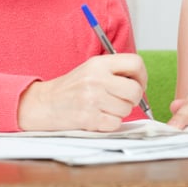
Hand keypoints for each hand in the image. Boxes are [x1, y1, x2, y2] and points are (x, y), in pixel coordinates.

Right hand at [18, 53, 146, 131]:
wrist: (45, 103)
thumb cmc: (72, 88)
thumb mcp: (92, 68)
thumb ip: (115, 70)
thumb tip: (141, 80)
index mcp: (99, 63)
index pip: (136, 63)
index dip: (142, 76)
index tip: (138, 83)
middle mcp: (97, 79)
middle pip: (135, 90)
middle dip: (133, 99)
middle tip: (122, 99)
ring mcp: (93, 99)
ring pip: (127, 109)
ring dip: (119, 112)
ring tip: (104, 107)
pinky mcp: (89, 118)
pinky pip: (115, 123)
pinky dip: (110, 123)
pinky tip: (98, 117)